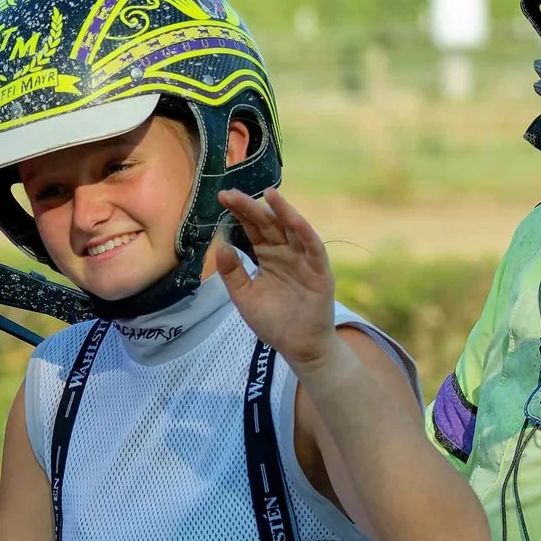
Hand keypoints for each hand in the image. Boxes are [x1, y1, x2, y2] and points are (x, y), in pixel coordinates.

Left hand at [209, 188, 341, 371]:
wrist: (298, 347)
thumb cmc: (273, 322)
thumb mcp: (244, 296)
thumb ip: (233, 272)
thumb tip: (220, 245)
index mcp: (267, 256)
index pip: (252, 229)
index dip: (239, 214)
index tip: (222, 198)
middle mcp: (286, 253)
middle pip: (268, 225)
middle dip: (251, 208)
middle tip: (230, 193)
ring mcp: (303, 260)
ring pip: (292, 230)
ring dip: (281, 211)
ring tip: (266, 194)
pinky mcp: (320, 271)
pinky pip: (313, 248)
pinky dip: (304, 231)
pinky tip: (292, 218)